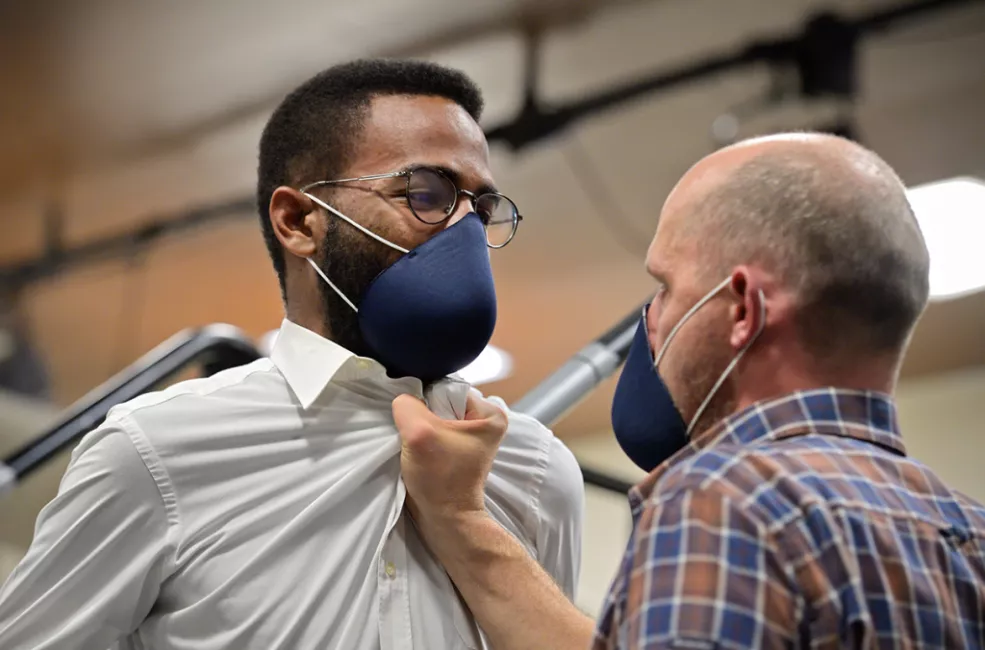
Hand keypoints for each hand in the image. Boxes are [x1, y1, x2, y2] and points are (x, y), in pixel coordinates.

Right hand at [391, 392, 507, 523]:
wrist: (444, 519)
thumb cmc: (440, 478)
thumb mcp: (419, 433)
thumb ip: (407, 406)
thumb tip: (402, 399)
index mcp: (490, 413)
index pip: (449, 389)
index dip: (427, 400)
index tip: (419, 420)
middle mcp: (485, 422)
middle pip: (441, 402)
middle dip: (423, 414)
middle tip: (416, 433)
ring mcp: (470, 438)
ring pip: (434, 418)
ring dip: (420, 428)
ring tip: (416, 443)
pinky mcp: (455, 451)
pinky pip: (433, 432)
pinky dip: (422, 439)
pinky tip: (416, 450)